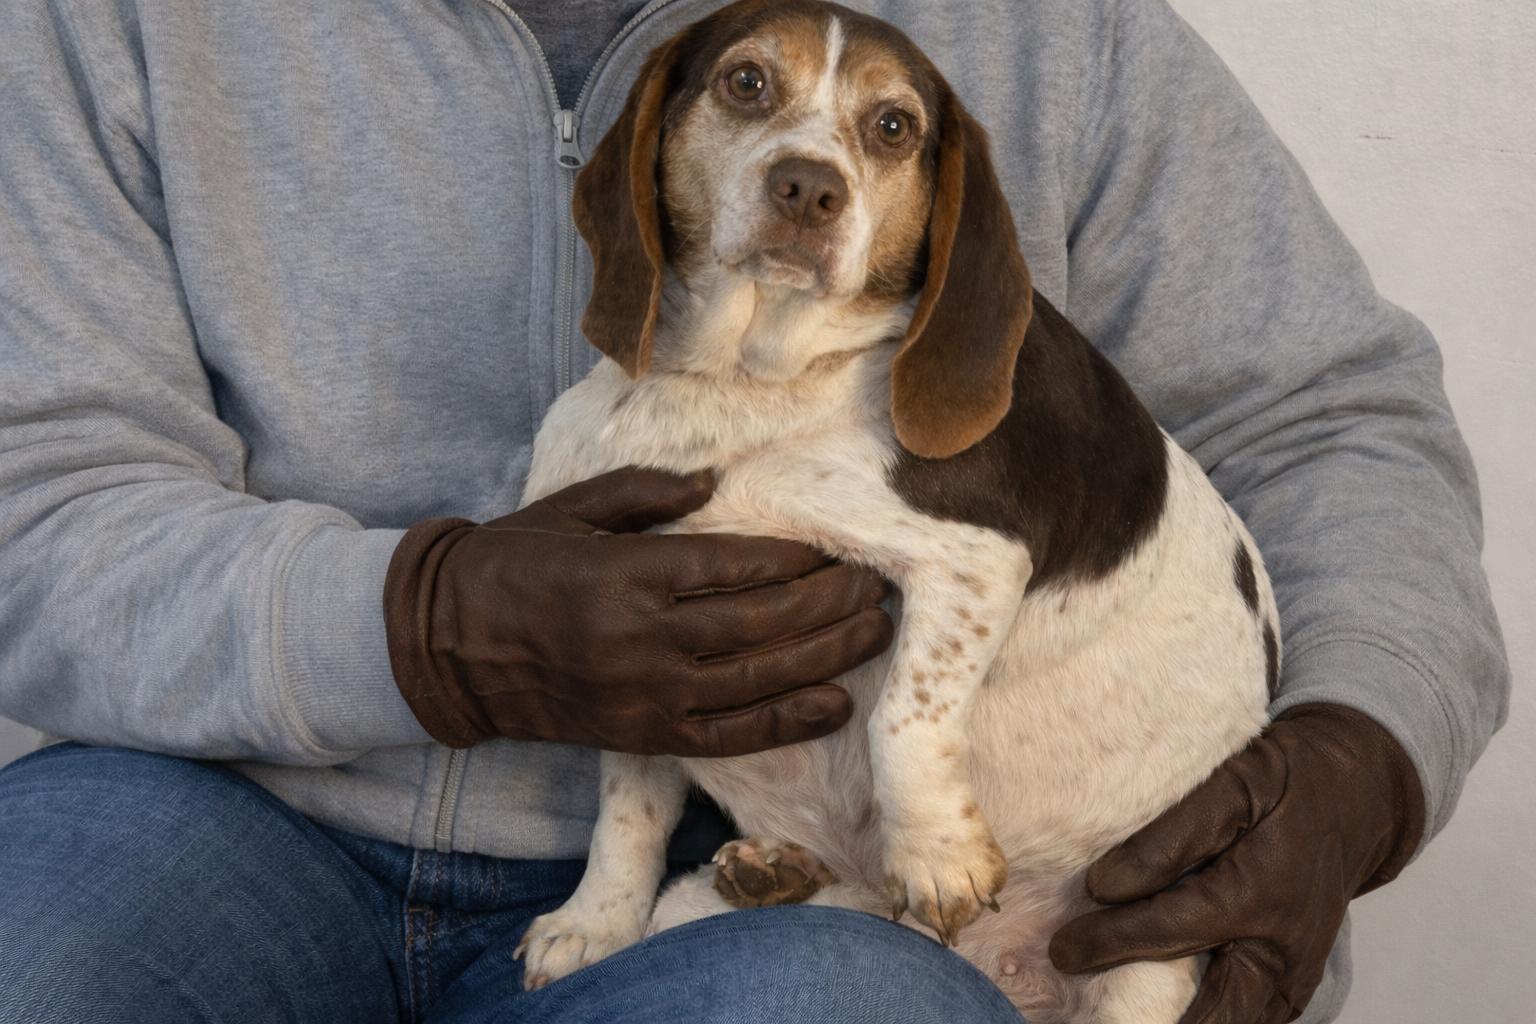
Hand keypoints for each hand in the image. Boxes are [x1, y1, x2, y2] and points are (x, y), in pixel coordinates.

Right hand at [383, 466, 892, 756]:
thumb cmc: (512, 562)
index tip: (833, 546)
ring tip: (873, 632)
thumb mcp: (571, 507)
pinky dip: (787, 722)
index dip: (794, 557)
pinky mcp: (644, 736)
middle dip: (827, 603)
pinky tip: (834, 703)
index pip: (732, 565)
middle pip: (760, 622)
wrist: (447, 648)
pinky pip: (730, 735)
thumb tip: (716, 481)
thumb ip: (646, 491)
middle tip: (873, 584)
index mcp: (623, 573)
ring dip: (826, 656)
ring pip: (757, 679)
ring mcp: (645, 694)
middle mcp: (640, 638)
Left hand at [1049, 703, 1425, 1023]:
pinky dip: (1206, 1018)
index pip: (1170, 928)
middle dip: (1150, 1021)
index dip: (1110, 941)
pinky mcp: (1293, 985)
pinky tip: (1158, 1011)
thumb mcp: (1235, 782)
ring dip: (1178, 1023)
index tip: (1062, 949)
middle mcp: (1281, 950)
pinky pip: (1247, 1019)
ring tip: (1115, 1013)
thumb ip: (1171, 835)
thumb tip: (1106, 886)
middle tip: (1091, 1010)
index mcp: (1259, 894)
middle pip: (1213, 1015)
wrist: (1355, 799)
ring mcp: (1293, 975)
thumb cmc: (1286, 782)